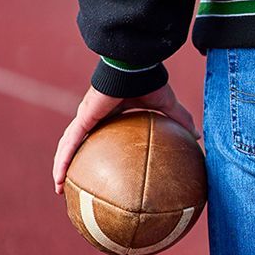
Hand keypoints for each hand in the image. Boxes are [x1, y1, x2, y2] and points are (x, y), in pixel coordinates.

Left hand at [52, 81, 200, 195]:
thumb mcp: (166, 107)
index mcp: (109, 112)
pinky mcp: (83, 117)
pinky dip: (62, 160)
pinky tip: (57, 179)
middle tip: (68, 182)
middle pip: (76, 141)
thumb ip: (178, 121)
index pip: (97, 133)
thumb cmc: (149, 81)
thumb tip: (198, 136)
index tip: (93, 164)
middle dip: (70, 160)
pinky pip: (69, 143)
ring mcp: (85, 116)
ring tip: (57, 187)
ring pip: (67, 145)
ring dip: (61, 165)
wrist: (136, 67)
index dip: (92, 148)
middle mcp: (93, 116)